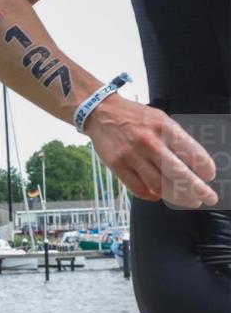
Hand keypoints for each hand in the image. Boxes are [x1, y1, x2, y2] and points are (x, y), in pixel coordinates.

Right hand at [85, 97, 218, 207]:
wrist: (102, 113)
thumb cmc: (135, 118)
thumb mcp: (161, 120)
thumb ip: (176, 139)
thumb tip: (193, 165)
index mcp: (164, 127)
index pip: (190, 151)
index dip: (204, 167)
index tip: (210, 176)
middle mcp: (149, 142)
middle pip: (177, 173)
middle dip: (197, 189)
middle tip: (208, 198)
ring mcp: (131, 155)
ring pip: (158, 185)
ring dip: (176, 196)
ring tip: (188, 200)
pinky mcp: (117, 165)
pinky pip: (138, 188)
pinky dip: (151, 195)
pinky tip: (159, 195)